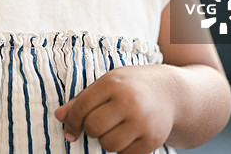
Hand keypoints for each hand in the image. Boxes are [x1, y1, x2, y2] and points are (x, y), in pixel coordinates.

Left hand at [54, 65, 174, 153]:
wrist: (170, 92)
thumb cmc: (131, 86)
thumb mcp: (107, 83)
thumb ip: (83, 100)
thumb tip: (59, 117)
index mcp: (113, 84)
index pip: (82, 107)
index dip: (71, 121)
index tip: (70, 127)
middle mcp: (129, 102)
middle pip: (93, 128)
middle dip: (90, 130)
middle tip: (98, 124)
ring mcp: (143, 122)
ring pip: (108, 145)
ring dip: (106, 140)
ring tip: (114, 128)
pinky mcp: (153, 140)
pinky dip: (121, 149)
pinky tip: (127, 135)